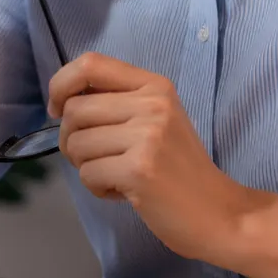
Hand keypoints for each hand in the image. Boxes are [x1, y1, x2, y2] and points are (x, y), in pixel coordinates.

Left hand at [47, 52, 250, 261]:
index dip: (61, 84)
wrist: (220, 214)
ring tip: (116, 176)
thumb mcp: (156, 121)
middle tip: (95, 160)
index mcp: (154, 85)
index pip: (89, 64)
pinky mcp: (139, 169)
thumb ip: (118, 104)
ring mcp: (147, 135)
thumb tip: (63, 102)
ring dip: (86, 167)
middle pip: (74, 110)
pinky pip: (88, 174)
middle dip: (71, 140)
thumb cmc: (180, 170)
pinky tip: (125, 193)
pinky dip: (98, 189)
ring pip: (76, 143)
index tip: (58, 110)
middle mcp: (152, 103)